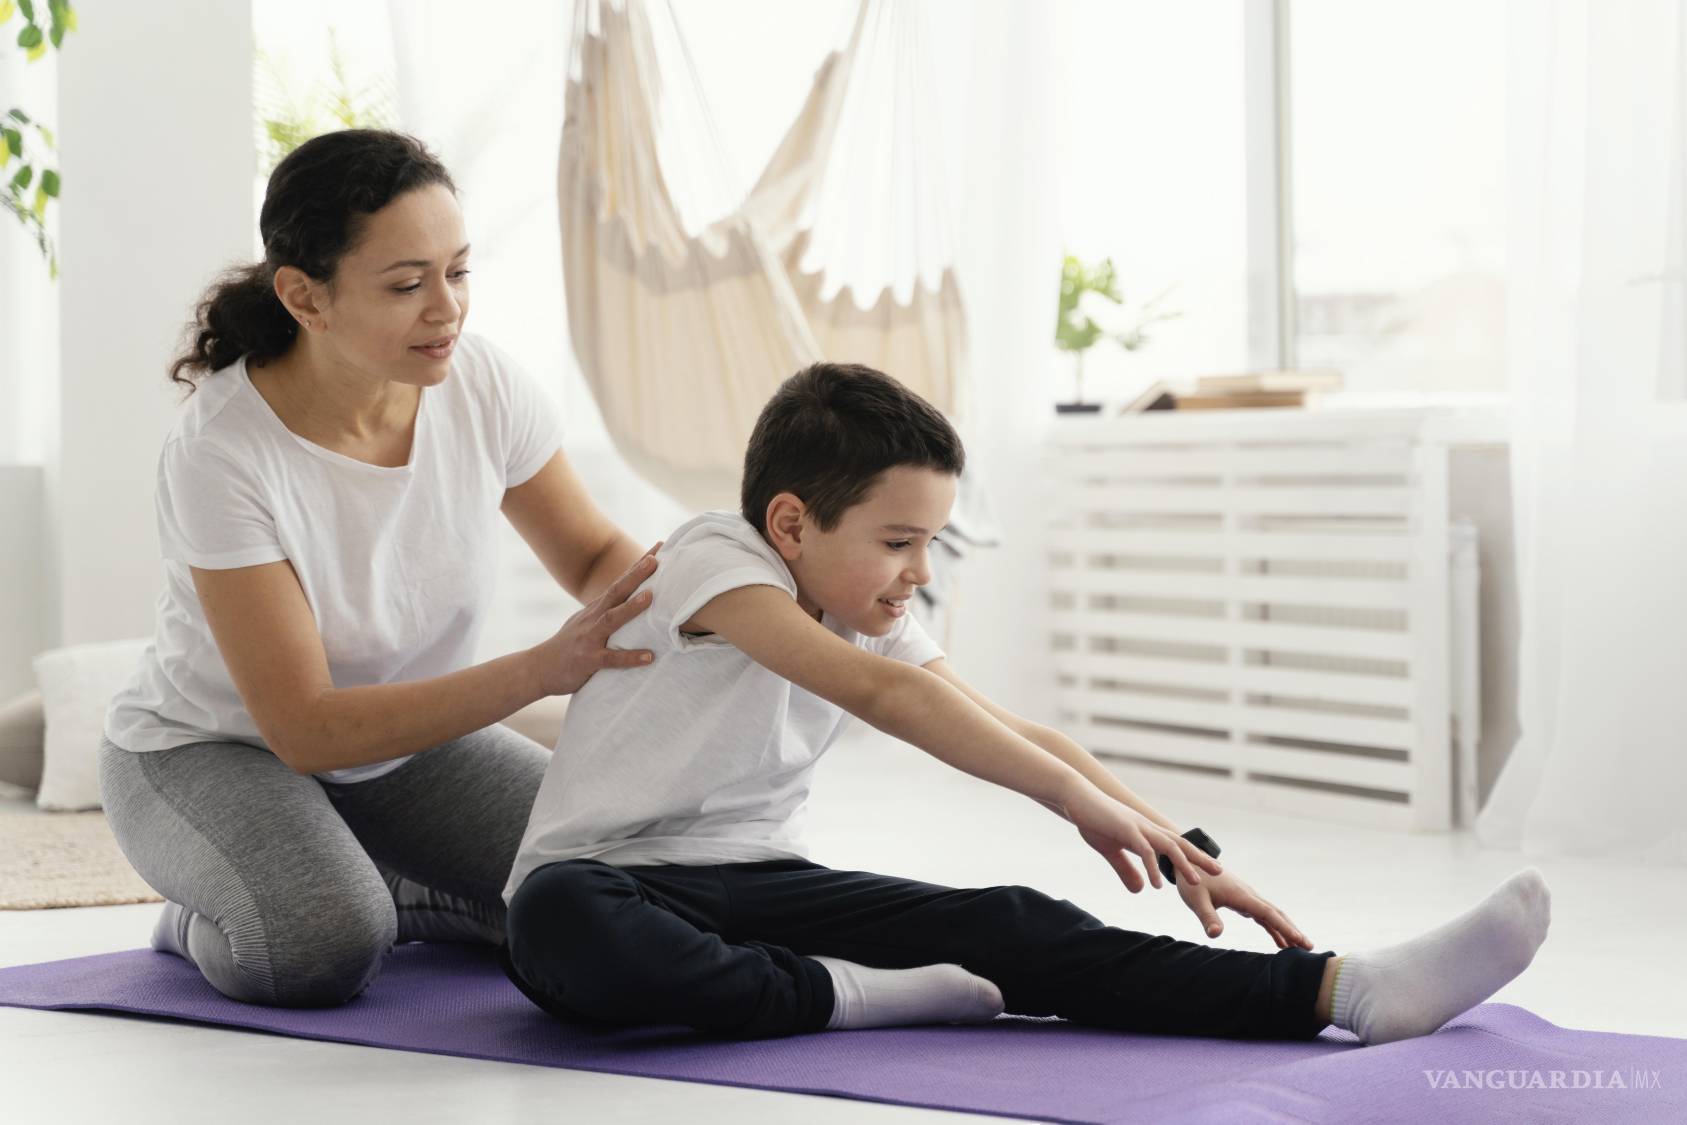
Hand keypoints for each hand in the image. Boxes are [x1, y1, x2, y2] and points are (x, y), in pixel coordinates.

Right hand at [530, 542, 660, 696]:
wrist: (540, 667)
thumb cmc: (571, 644)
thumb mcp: (588, 621)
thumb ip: (609, 610)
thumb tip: (635, 600)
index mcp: (596, 608)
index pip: (621, 581)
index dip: (639, 564)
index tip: (660, 546)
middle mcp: (593, 618)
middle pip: (616, 592)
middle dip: (636, 575)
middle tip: (655, 560)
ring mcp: (590, 638)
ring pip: (612, 620)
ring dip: (631, 608)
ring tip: (651, 597)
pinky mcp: (588, 660)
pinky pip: (611, 659)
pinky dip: (630, 657)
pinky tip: (649, 657)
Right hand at [1066, 787, 1223, 892]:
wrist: (1075, 797)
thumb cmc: (1092, 820)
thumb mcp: (1110, 850)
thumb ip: (1125, 869)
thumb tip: (1142, 890)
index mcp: (1145, 832)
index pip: (1175, 845)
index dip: (1193, 856)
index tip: (1210, 868)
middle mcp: (1147, 828)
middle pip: (1180, 844)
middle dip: (1200, 858)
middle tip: (1220, 872)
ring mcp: (1138, 828)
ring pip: (1168, 846)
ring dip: (1183, 864)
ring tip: (1195, 882)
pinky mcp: (1125, 830)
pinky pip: (1144, 850)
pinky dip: (1153, 867)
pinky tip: (1157, 884)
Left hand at [1177, 866, 1312, 949]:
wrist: (1188, 861)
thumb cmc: (1192, 880)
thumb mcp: (1196, 899)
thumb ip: (1207, 916)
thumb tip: (1216, 935)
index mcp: (1242, 895)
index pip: (1269, 914)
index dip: (1286, 928)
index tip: (1301, 941)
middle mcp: (1249, 895)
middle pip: (1276, 914)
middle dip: (1293, 930)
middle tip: (1309, 948)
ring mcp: (1246, 897)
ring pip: (1271, 915)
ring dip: (1285, 930)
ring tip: (1299, 948)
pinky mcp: (1241, 900)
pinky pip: (1262, 915)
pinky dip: (1272, 927)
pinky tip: (1278, 940)